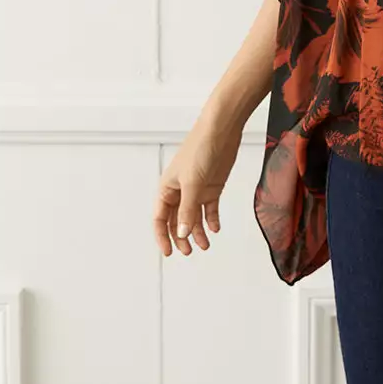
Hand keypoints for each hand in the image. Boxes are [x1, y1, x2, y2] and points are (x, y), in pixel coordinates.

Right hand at [152, 106, 243, 256]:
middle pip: (177, 221)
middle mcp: (180, 191)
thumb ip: (187, 210)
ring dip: (198, 232)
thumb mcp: (192, 183)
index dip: (162, 237)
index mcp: (167, 188)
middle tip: (190, 252)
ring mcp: (197, 189)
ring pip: (194, 217)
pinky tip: (216, 229)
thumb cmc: (200, 149)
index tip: (169, 252)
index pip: (160, 219)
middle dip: (182, 237)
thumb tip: (181, 234)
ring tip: (205, 245)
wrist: (222, 130)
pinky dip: (212, 220)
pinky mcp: (213, 186)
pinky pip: (210, 208)